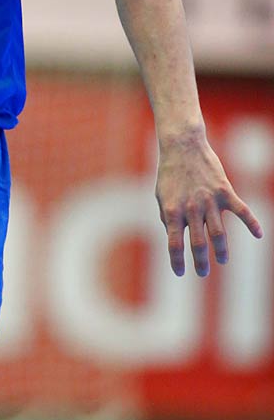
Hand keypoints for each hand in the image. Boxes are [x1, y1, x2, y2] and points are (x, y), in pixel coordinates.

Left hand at [156, 132, 262, 276]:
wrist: (183, 146)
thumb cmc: (170, 173)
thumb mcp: (161, 197)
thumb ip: (167, 217)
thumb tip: (173, 236)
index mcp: (172, 211)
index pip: (174, 244)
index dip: (177, 262)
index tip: (181, 273)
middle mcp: (191, 209)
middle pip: (198, 243)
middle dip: (201, 261)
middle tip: (203, 272)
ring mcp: (209, 200)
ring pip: (219, 233)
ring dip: (221, 250)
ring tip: (222, 260)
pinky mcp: (224, 191)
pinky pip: (241, 210)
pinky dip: (251, 223)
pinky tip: (259, 235)